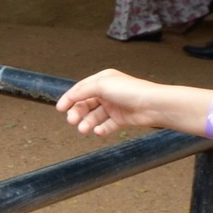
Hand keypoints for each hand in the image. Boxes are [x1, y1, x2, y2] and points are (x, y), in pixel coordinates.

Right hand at [55, 69, 174, 136]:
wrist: (153, 105)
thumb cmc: (131, 91)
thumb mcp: (102, 85)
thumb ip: (83, 90)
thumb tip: (70, 97)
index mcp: (103, 80)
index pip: (81, 89)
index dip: (69, 98)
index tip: (60, 109)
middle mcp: (108, 92)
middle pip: (86, 104)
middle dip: (77, 113)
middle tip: (72, 121)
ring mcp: (114, 107)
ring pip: (94, 116)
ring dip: (87, 123)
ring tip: (84, 129)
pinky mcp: (121, 119)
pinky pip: (106, 126)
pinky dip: (100, 129)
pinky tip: (98, 131)